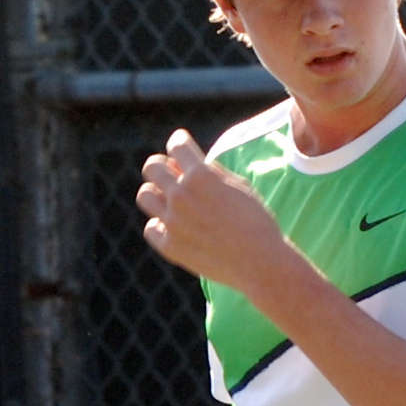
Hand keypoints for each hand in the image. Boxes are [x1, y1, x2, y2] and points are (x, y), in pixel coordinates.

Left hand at [137, 130, 290, 292]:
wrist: (260, 263)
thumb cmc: (255, 221)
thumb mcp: (237, 186)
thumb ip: (210, 172)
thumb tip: (188, 164)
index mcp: (200, 175)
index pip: (176, 144)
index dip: (180, 143)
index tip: (182, 148)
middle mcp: (181, 195)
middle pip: (152, 167)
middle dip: (163, 167)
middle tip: (174, 176)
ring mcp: (172, 222)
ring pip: (145, 195)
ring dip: (156, 194)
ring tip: (171, 202)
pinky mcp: (170, 246)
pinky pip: (151, 228)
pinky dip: (160, 226)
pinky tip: (175, 228)